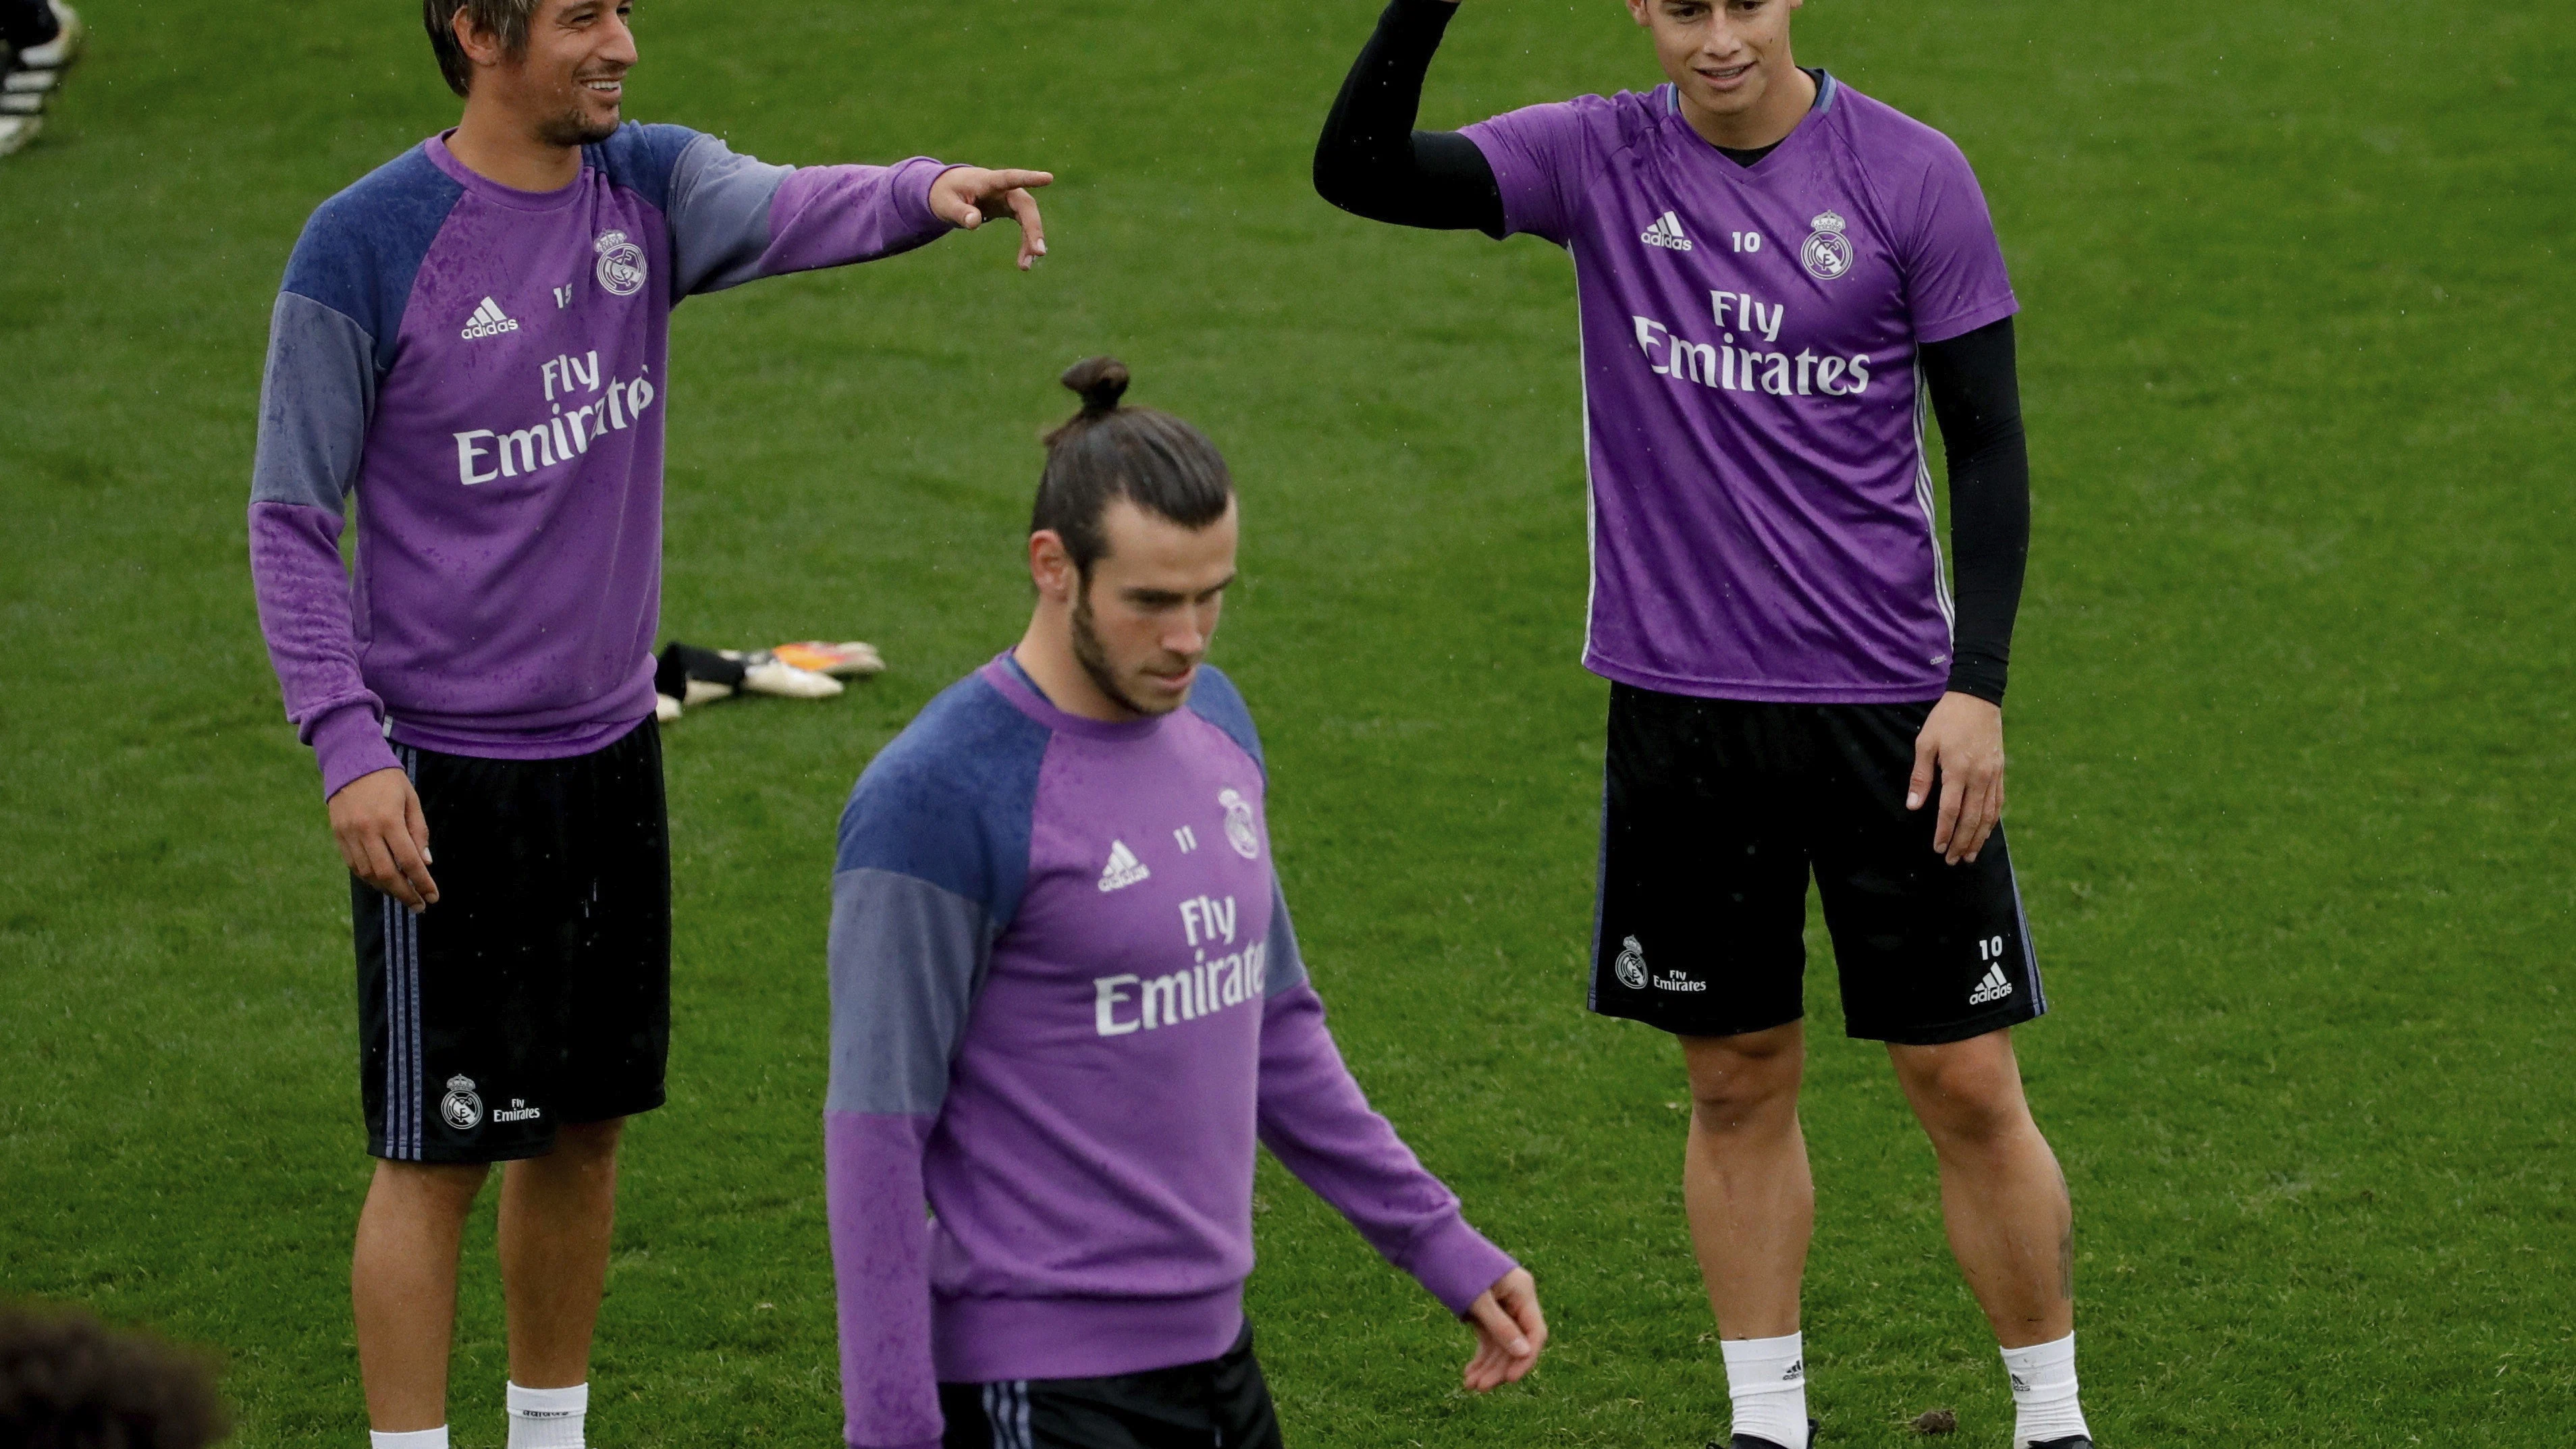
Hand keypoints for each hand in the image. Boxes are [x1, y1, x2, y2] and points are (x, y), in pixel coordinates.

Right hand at [329, 767, 437, 910]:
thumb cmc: (388, 780)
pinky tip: (383, 881)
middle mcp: (366, 830)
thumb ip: (419, 831)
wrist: (351, 761)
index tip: (433, 897)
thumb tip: (426, 863)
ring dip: (387, 888)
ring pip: (368, 873)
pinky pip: (354, 865)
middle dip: (405, 894)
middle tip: (419, 906)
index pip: (408, 861)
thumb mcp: (411, 800)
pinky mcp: (338, 835)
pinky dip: (369, 877)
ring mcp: (349, 834)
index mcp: (389, 820)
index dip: (422, 882)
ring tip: (403, 894)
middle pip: (386, 874)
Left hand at [927, 166, 1053, 269]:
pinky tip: (1024, 262)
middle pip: (1025, 205)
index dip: (1029, 178)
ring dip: (1031, 241)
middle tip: (1039, 252)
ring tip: (1025, 266)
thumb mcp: (946, 204)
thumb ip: (960, 212)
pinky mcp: (1010, 210)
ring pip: (1028, 218)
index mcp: (987, 181)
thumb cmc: (945, 194)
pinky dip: (1025, 243)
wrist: (948, 192)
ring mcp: (1009, 199)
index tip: (1048, 178)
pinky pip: (1024, 226)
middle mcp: (1003, 189)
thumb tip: (975, 222)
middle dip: (1034, 228)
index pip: (1010, 178)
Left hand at [1461, 1268, 1545, 1391]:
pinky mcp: (1484, 1310)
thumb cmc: (1455, 1264)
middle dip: (1500, 1366)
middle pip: (1516, 1342)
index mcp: (1522, 1291)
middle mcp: (1515, 1299)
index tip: (1510, 1380)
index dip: (1526, 1359)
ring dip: (1488, 1365)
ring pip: (1501, 1344)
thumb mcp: (1477, 1298)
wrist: (1429, 1241)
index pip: (1535, 1333)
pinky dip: (1481, 1355)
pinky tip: (1470, 1372)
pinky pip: (1488, 1337)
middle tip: (1480, 1388)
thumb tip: (1524, 1353)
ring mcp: (1500, 1305)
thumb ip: (1500, 1326)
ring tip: (1470, 1385)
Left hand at [1907, 691, 2005, 864]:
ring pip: (1988, 815)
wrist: (1977, 698)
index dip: (1944, 832)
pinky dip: (1992, 821)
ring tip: (1970, 855)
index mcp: (1958, 770)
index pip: (1950, 811)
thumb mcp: (1925, 743)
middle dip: (1962, 843)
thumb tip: (1913, 806)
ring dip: (1979, 838)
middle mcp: (1979, 777)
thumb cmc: (1946, 720)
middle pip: (1971, 819)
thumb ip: (1921, 776)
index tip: (1938, 848)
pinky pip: (1998, 803)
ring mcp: (1992, 775)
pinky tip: (1985, 832)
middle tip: (1953, 861)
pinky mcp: (2000, 772)